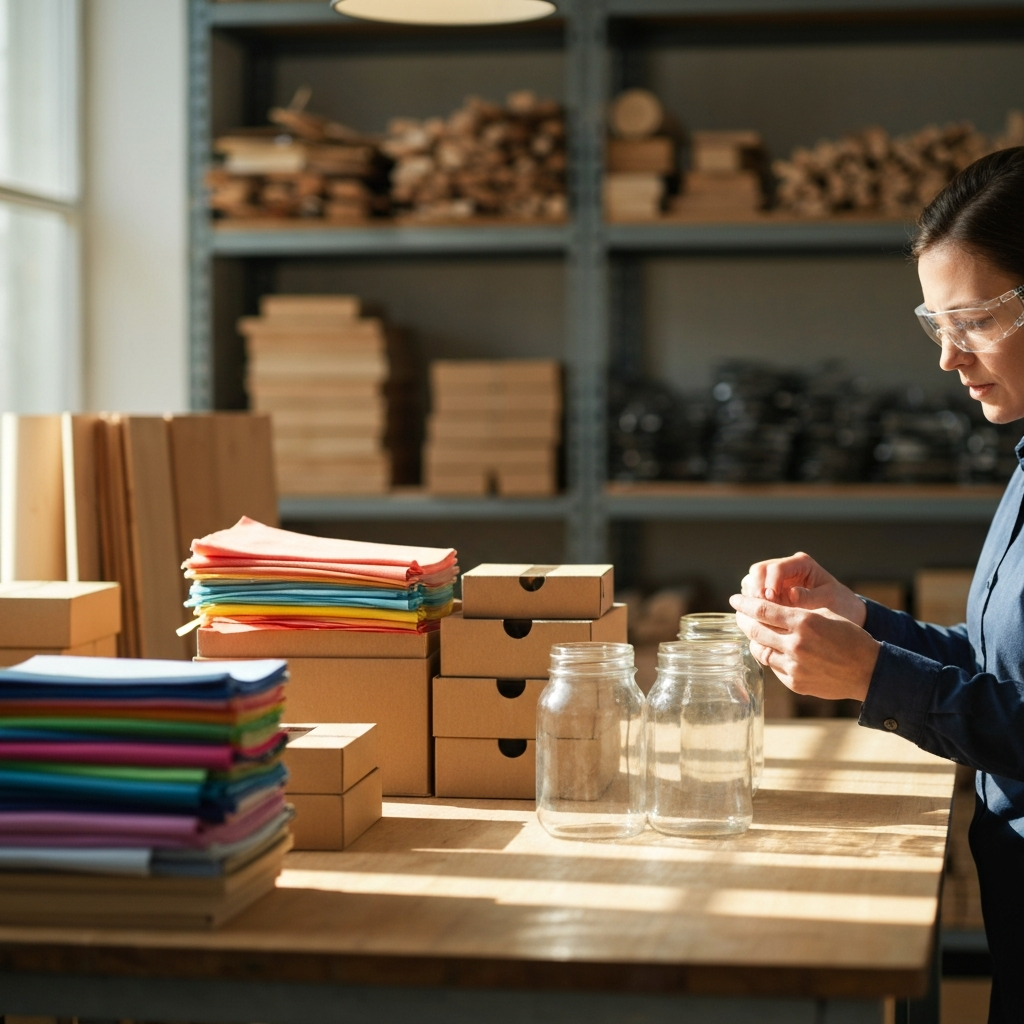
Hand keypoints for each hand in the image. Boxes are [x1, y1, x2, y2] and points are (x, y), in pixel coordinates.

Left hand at [729, 593, 879, 701]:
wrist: (869, 671)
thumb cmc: (850, 638)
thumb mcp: (826, 615)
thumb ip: (796, 612)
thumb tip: (768, 609)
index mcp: (804, 622)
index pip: (762, 609)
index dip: (744, 603)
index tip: (735, 599)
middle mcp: (795, 644)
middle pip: (755, 629)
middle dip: (743, 619)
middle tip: (738, 614)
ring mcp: (794, 666)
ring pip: (760, 650)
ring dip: (754, 640)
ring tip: (754, 633)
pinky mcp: (795, 683)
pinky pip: (773, 668)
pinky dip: (770, 657)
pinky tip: (772, 650)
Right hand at [740, 551, 866, 626]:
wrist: (843, 613)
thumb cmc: (839, 605)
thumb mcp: (829, 601)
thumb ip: (810, 597)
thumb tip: (790, 594)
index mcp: (802, 564)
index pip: (776, 567)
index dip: (769, 583)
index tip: (770, 600)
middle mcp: (786, 567)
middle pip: (758, 570)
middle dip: (756, 589)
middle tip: (761, 608)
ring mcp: (776, 579)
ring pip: (752, 581)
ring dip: (752, 597)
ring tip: (760, 614)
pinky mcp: (771, 592)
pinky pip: (753, 594)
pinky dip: (754, 604)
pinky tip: (761, 617)